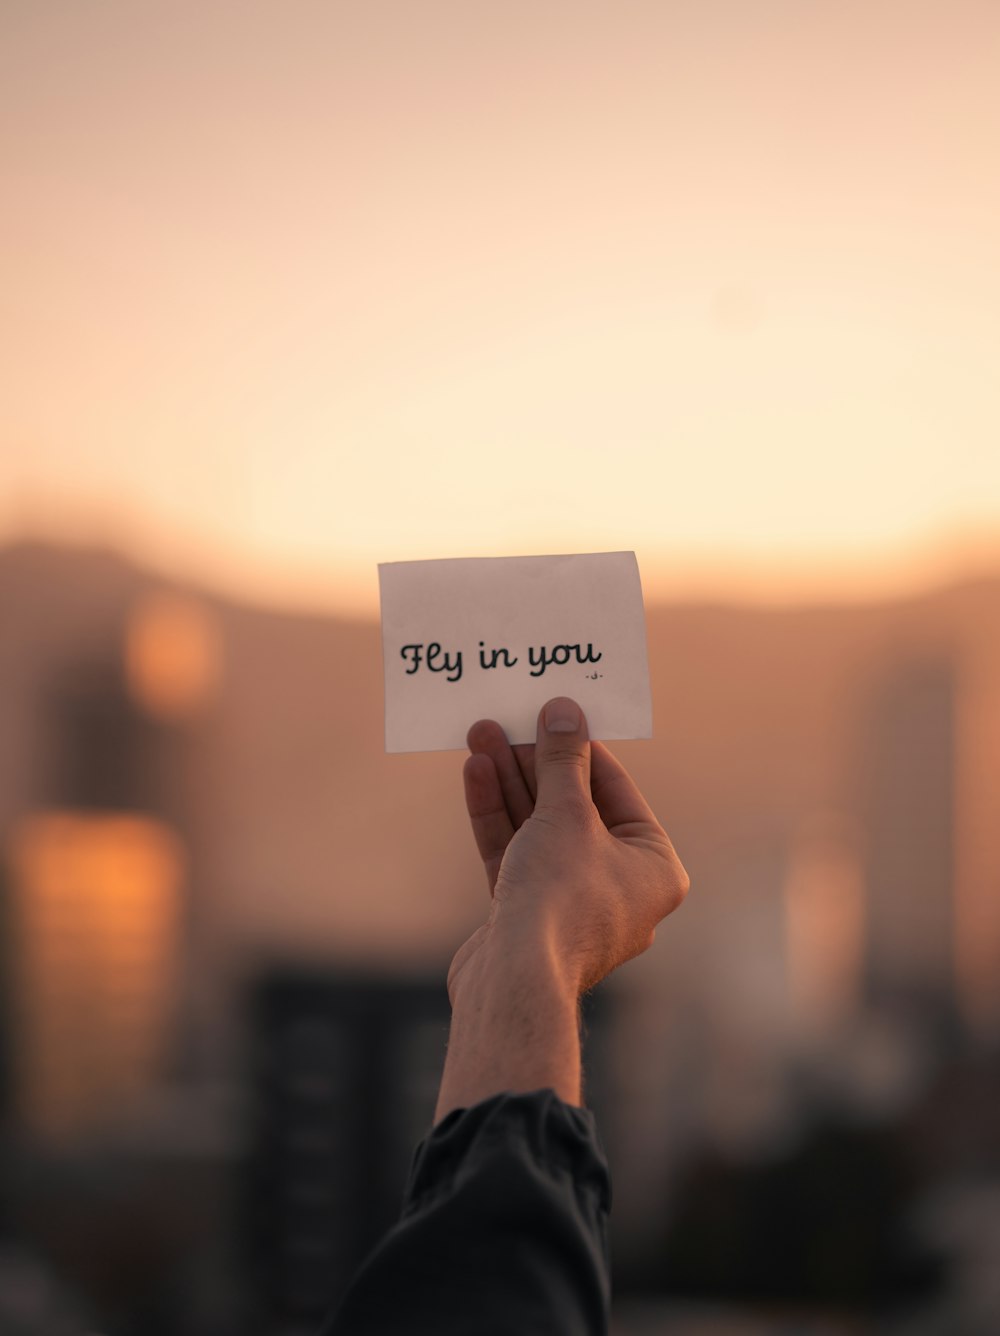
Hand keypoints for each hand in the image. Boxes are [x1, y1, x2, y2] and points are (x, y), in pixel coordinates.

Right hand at [451, 696, 688, 1001]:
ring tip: (480, 735)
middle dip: (534, 764)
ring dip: (508, 781)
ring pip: (539, 829)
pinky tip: (475, 773)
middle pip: (574, 808)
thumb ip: (563, 760)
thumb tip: (565, 711)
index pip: (617, 791)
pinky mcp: (529, 917)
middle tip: (506, 721)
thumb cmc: (561, 895)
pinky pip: (516, 854)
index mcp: (655, 868)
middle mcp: (620, 888)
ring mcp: (572, 905)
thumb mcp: (567, 813)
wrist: (515, 981)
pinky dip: (497, 816)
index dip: (582, 749)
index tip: (553, 715)